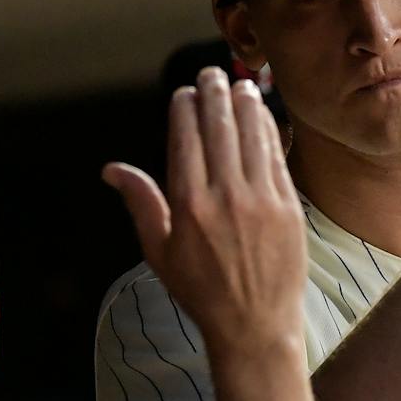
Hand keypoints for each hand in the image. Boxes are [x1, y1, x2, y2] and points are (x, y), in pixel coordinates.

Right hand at [103, 67, 307, 356]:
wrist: (255, 326)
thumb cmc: (202, 292)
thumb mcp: (159, 252)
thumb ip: (141, 203)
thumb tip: (111, 169)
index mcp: (188, 205)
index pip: (185, 138)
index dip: (184, 108)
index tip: (184, 93)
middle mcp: (225, 196)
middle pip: (218, 127)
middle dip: (213, 94)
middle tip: (211, 73)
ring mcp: (261, 200)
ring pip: (251, 135)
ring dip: (244, 104)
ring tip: (239, 84)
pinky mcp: (290, 207)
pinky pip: (277, 157)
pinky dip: (269, 130)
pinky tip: (263, 116)